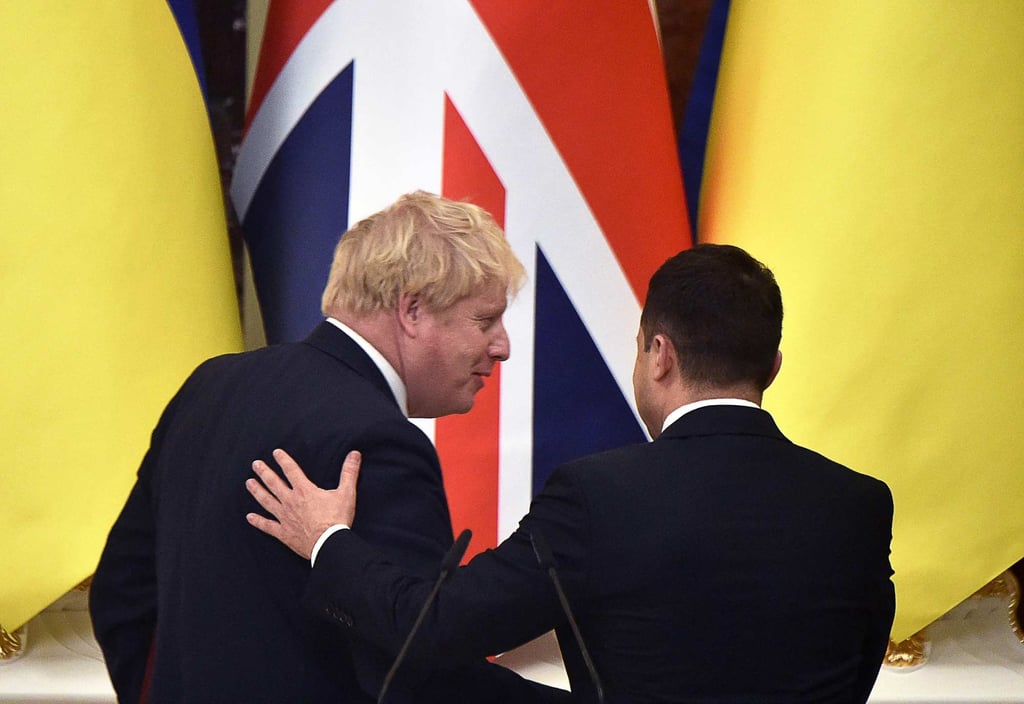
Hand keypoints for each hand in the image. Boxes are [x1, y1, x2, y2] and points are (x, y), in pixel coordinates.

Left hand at [245, 448, 360, 559]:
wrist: (329, 544)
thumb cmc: (337, 518)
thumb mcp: (346, 493)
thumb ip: (349, 472)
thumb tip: (354, 454)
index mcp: (304, 490)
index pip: (291, 470)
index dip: (283, 460)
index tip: (275, 452)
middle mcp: (291, 501)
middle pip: (274, 483)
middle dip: (264, 472)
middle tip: (255, 464)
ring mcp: (284, 517)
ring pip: (267, 501)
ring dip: (257, 491)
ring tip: (249, 482)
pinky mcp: (283, 533)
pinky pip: (267, 526)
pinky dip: (258, 521)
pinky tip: (249, 517)